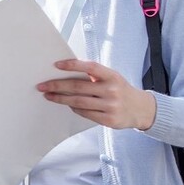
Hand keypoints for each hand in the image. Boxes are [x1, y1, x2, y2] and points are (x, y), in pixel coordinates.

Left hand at [37, 59, 156, 129]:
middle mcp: (112, 90)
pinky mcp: (108, 120)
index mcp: (112, 76)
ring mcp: (110, 106)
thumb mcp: (113, 77)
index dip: (73, 65)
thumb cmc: (120, 90)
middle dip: (57, 86)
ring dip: (60, 98)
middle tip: (43, 85)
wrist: (141, 109)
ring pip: (78, 102)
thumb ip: (95, 75)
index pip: (90, 67)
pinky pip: (84, 113)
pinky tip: (67, 104)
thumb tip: (67, 71)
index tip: (56, 64)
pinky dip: (73, 108)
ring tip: (48, 95)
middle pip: (78, 87)